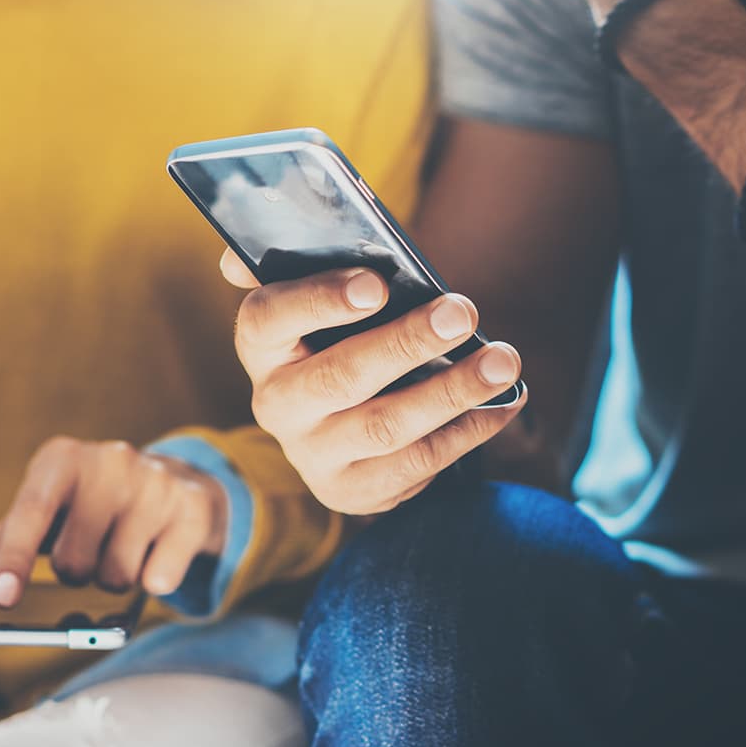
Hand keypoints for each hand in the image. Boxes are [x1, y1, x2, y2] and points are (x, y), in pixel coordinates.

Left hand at [0, 437, 228, 606]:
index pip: (32, 510)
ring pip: (116, 576)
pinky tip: (156, 556)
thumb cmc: (92, 502)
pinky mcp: (191, 508)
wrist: (172, 483)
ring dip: (113, 578)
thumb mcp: (48, 507)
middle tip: (88, 551)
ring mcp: (155, 482)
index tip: (2, 597)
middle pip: (73, 561)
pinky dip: (154, 581)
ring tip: (122, 549)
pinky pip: (160, 578)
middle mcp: (110, 461)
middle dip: (74, 572)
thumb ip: (8, 536)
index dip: (15, 557)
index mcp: (62, 459)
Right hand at [221, 250, 526, 515]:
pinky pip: (416, 464)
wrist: (335, 429)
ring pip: (386, 426)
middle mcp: (276, 404)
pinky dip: (466, 431)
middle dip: (406, 343)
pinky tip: (502, 403)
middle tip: (462, 313)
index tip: (377, 284)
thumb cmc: (338, 339)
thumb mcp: (317, 301)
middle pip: (340, 375)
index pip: (270, 318)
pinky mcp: (350, 490)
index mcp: (261, 345)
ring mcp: (312, 453)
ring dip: (451, 392)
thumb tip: (242, 256)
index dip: (320, 301)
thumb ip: (298, 266)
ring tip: (503, 362)